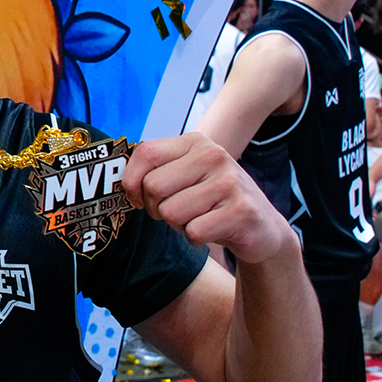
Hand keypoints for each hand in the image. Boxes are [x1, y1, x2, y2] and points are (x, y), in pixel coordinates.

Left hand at [122, 132, 291, 264]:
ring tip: (200, 218)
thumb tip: (120, 182)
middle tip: (178, 212)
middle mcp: (214, 155)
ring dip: (179, 225)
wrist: (261, 227)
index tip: (139, 198)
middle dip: (157, 209)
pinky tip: (214, 230)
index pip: (145, 153)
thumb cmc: (212, 203)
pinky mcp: (241, 211)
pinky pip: (193, 232)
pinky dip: (197, 239)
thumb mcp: (185, 176)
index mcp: (196, 142)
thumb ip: (155, 170)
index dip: (132, 182)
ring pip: (171, 213)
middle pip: (153, 187)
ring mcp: (229, 182)